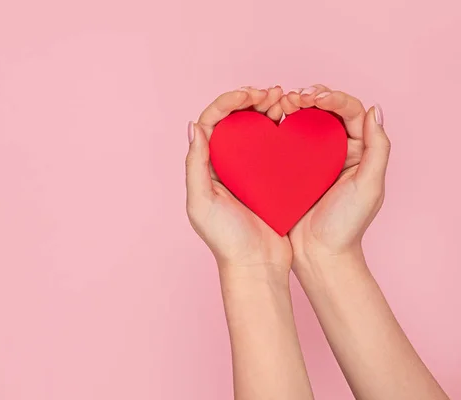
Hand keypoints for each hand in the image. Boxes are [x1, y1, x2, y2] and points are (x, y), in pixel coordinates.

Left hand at [186, 86, 290, 272]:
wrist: (256, 266)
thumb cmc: (226, 239)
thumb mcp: (202, 203)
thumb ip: (195, 165)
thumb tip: (193, 125)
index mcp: (206, 166)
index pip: (212, 121)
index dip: (228, 102)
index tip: (249, 94)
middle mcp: (225, 164)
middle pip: (234, 119)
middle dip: (250, 99)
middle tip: (271, 93)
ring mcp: (248, 170)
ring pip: (255, 128)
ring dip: (267, 109)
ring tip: (284, 100)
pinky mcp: (270, 178)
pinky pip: (274, 145)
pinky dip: (283, 128)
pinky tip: (294, 120)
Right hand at [279, 85, 390, 264]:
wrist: (318, 254)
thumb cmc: (346, 225)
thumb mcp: (369, 186)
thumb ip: (377, 149)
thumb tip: (375, 109)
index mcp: (359, 150)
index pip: (349, 112)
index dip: (332, 98)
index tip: (313, 98)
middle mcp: (337, 150)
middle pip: (326, 111)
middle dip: (311, 97)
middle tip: (293, 97)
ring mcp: (313, 158)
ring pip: (305, 120)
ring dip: (294, 106)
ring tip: (280, 104)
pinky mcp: (291, 168)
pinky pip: (287, 139)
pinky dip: (279, 125)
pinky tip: (269, 120)